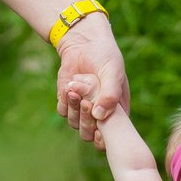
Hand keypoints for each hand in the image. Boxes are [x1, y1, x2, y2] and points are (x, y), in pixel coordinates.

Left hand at [54, 17, 127, 147]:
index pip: (110, 137)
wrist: (84, 42)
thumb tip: (99, 117)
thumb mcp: (112, 73)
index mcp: (117, 112)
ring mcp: (82, 109)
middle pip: (89, 133)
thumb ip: (110, 94)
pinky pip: (63, 111)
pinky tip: (70, 86)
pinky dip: (65, 101)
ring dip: (74, 108)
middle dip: (86, 120)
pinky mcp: (67, 101)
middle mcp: (99, 114)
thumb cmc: (105, 56)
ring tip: (75, 89)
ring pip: (75, 124)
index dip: (103, 139)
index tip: (98, 129)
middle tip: (86, 101)